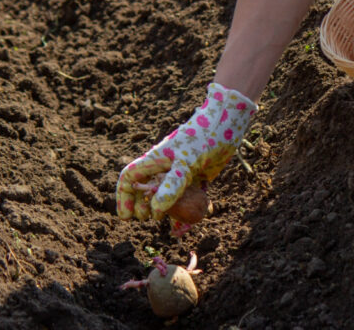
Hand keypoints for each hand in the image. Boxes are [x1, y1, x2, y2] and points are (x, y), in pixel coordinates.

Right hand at [115, 83, 255, 223]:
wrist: (228, 124)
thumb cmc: (203, 138)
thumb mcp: (186, 163)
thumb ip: (171, 187)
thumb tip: (155, 211)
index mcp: (156, 160)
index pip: (130, 178)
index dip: (124, 197)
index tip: (127, 216)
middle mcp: (166, 167)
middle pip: (147, 190)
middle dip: (144, 206)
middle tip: (148, 219)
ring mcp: (182, 172)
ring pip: (170, 196)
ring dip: (170, 212)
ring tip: (174, 229)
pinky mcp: (198, 176)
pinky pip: (189, 197)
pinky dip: (190, 210)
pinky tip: (192, 223)